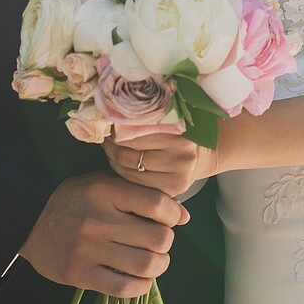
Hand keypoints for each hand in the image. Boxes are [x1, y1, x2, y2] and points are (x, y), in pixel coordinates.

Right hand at [17, 171, 186, 297]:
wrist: (28, 223)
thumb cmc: (74, 201)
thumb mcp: (103, 184)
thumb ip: (141, 194)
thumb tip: (183, 216)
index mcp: (105, 191)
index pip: (156, 204)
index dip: (173, 214)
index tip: (172, 218)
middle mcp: (97, 220)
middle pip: (157, 237)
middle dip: (166, 241)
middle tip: (159, 240)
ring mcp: (88, 250)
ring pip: (145, 264)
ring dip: (159, 264)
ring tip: (154, 259)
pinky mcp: (80, 275)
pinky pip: (123, 288)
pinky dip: (141, 285)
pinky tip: (141, 278)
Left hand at [104, 130, 220, 197]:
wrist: (199, 156)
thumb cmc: (179, 135)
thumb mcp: (170, 121)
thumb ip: (149, 119)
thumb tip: (113, 113)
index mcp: (180, 134)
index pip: (135, 132)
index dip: (116, 128)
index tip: (107, 121)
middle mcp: (181, 157)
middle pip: (128, 153)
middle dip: (111, 144)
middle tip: (104, 135)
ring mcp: (176, 177)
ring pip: (128, 169)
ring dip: (113, 157)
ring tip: (109, 147)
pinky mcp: (171, 191)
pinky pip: (134, 181)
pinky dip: (121, 171)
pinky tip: (118, 162)